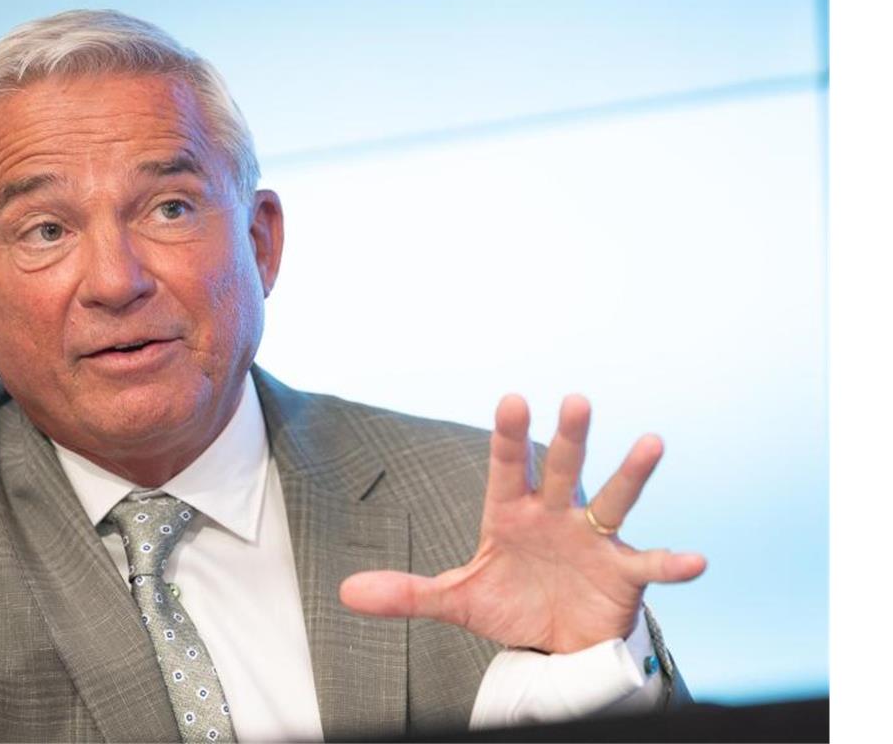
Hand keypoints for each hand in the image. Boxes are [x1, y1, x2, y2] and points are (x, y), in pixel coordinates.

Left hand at [339, 395, 705, 653]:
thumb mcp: (456, 600)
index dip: (509, 437)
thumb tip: (348, 591)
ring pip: (612, 501)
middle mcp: (555, 517)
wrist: (552, 643)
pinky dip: (672, 563)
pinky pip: (649, 564)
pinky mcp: (622, 574)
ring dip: (631, 474)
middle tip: (576, 400)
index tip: (511, 399)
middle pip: (563, 471)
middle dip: (569, 439)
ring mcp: (592, 541)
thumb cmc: (508, 605)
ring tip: (652, 443)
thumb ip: (407, 593)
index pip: (507, 468)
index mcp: (512, 515)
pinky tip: (696, 560)